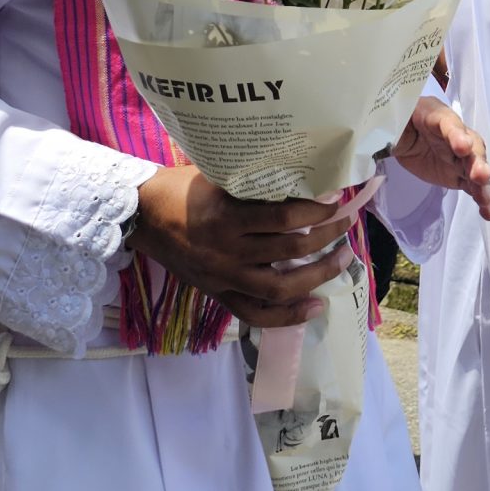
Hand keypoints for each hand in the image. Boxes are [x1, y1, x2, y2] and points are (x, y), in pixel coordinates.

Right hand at [127, 165, 356, 328]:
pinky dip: (288, 316)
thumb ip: (254, 181)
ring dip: (318, 275)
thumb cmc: (181, 188)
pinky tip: (316, 306)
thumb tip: (302, 174)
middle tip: (347, 222)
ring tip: (342, 259)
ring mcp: (222, 278)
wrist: (142, 215)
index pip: (283, 218)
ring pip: (279, 288)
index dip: (315, 210)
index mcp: (226, 219)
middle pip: (289, 252)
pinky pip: (256, 315)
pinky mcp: (218, 294)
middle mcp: (226, 253)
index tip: (336, 198)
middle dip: (326, 236)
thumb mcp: (216, 175)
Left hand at [392, 97, 489, 220]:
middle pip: (470, 147)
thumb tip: (388, 132)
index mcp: (436, 115)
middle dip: (476, 161)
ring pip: (475, 169)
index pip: (448, 122)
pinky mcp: (458, 175)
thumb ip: (394, 124)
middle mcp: (456, 135)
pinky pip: (472, 186)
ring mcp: (459, 157)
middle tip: (481, 175)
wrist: (402, 134)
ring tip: (486, 200)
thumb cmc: (397, 121)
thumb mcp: (392, 118)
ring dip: (482, 184)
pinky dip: (482, 199)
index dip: (456, 134)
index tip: (462, 147)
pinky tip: (489, 212)